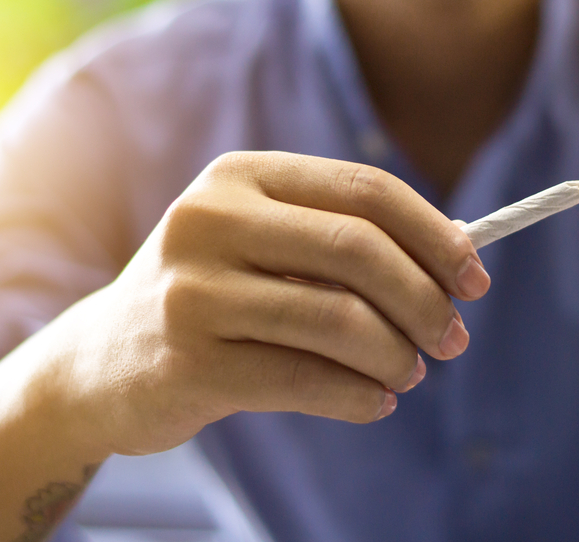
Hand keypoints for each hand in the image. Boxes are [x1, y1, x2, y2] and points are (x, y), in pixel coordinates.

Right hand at [44, 152, 489, 455]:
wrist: (102, 362)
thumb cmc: (213, 295)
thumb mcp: (263, 244)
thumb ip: (343, 242)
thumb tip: (457, 260)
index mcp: (243, 176)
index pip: (366, 190)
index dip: (434, 234)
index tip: (475, 278)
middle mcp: (211, 219)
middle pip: (359, 249)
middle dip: (425, 299)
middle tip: (453, 339)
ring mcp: (193, 290)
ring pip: (339, 319)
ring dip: (395, 354)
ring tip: (409, 374)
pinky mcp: (188, 361)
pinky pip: (306, 379)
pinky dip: (359, 397)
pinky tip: (375, 402)